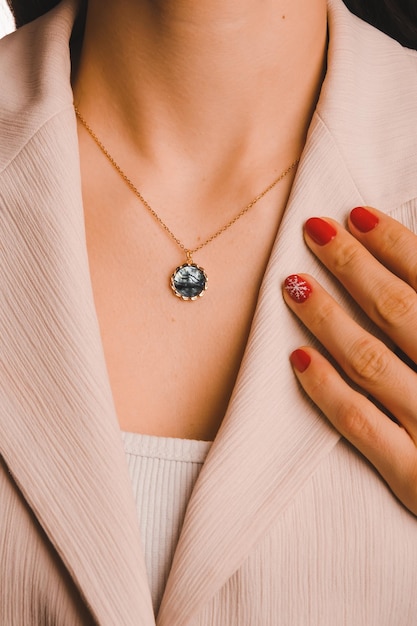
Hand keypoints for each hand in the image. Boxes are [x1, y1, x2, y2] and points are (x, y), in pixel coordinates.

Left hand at [283, 207, 416, 515]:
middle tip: (313, 231)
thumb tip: (403, 276)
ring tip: (293, 285)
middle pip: (399, 312)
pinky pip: (363, 428)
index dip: (394, 244)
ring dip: (329, 319)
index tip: (355, 214)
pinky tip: (297, 357)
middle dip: (353, 267)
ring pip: (372, 363)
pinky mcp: (416, 480)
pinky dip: (328, 391)